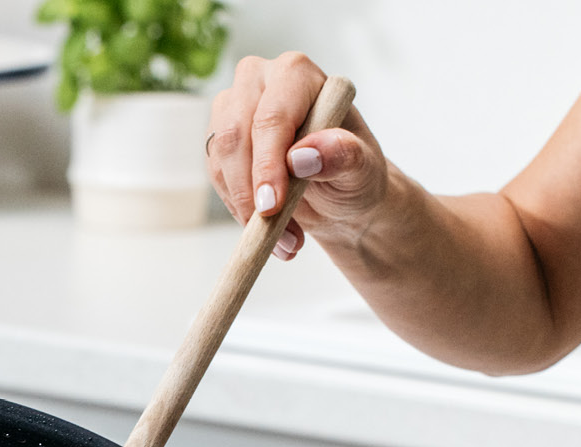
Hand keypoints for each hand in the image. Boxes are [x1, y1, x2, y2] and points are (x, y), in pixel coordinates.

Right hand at [206, 52, 392, 260]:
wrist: (340, 193)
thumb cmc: (355, 171)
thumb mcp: (363, 169)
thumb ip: (343, 156)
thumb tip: (303, 156)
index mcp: (298, 74)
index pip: (271, 117)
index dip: (267, 163)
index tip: (272, 206)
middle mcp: (261, 81)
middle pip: (235, 133)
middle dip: (250, 189)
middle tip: (271, 229)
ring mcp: (234, 106)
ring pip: (220, 157)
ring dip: (244, 205)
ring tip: (282, 237)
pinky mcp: (220, 137)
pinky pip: (216, 175)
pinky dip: (237, 208)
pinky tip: (266, 228)